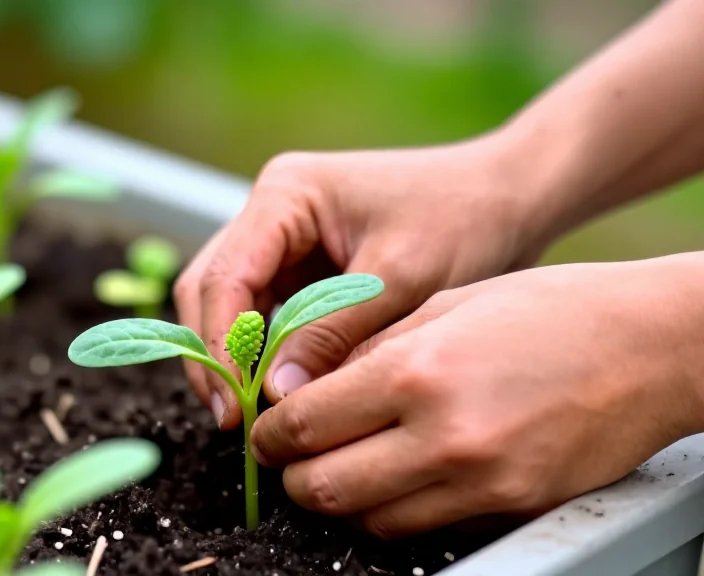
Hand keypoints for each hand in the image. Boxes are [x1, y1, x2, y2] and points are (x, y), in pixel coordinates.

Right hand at [175, 135, 549, 427]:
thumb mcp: (399, 279)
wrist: (508, 200)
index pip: (225, 274)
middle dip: (217, 355)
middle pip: (210, 288)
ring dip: (235, 358)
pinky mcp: (301, 266)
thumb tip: (274, 397)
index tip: (235, 405)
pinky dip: (265, 354)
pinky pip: (264, 313)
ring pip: (230, 305)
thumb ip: (332, 334)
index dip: (221, 344)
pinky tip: (278, 392)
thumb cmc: (463, 220)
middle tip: (235, 420)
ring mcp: (283, 238)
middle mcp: (273, 211)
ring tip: (250, 415)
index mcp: (287, 194)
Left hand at [249, 255, 703, 537]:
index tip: (267, 430)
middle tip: (290, 456)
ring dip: (340, 498)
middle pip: (322, 488)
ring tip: (342, 464)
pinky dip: (391, 511)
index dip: (270, 433)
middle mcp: (442, 434)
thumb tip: (304, 389)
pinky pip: (420, 527)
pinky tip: (395, 476)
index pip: (302, 425)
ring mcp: (479, 480)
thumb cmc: (549, 311)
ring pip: (366, 520)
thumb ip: (365, 351)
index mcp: (415, 370)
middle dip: (291, 475)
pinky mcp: (509, 506)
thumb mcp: (442, 305)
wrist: (649, 346)